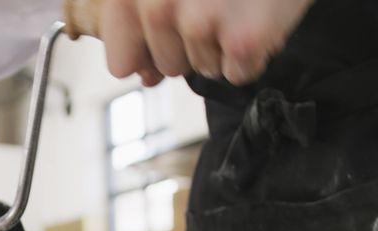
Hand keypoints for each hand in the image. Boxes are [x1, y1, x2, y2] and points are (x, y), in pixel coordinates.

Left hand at [96, 0, 314, 86]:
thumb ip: (145, 25)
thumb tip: (147, 77)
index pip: (122, 64)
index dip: (147, 59)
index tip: (163, 42)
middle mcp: (158, 3)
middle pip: (167, 67)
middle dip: (192, 49)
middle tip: (214, 10)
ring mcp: (199, 20)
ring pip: (202, 69)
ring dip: (222, 48)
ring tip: (236, 8)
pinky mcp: (241, 39)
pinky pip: (236, 73)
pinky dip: (251, 55)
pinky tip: (255, 18)